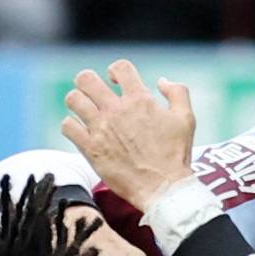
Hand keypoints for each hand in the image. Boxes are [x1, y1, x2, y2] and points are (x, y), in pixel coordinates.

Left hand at [61, 60, 195, 213]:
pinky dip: (71, 126)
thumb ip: (177, 92)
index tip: (116, 82)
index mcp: (139, 99)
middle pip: (86, 79)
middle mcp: (116, 110)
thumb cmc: (176, 155)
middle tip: (94, 94)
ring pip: (73, 99)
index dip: (115, 71)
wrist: (164, 188)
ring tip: (85, 111)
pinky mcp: (91, 149)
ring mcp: (101, 129)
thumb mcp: (186, 119)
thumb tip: (162, 81)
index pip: (119, 67)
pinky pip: (68, 126)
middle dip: (88, 82)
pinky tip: (81, 132)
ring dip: (78, 102)